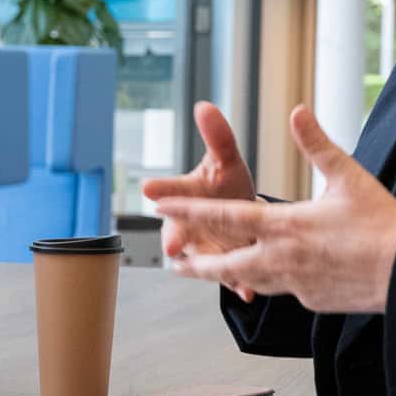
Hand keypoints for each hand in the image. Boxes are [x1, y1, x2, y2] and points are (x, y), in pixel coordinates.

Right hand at [141, 101, 262, 302]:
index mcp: (185, 197)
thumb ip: (217, 136)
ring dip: (204, 267)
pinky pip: (227, 278)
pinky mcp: (222, 267)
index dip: (160, 190)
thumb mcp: (225, 160)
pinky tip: (246, 290)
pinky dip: (236, 284)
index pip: (170, 191)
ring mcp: (203, 249)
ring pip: (199, 260)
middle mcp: (186, 226)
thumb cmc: (227, 186)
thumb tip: (205, 105)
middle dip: (174, 238)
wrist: (241, 218)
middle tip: (172, 244)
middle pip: (176, 232)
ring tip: (210, 272)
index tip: (148, 188)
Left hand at [148, 107, 395, 315]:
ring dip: (227, 276)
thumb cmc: (383, 224)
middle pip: (224, 265)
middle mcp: (281, 259)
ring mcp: (295, 284)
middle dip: (196, 263)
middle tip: (172, 260)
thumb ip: (317, 145)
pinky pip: (285, 289)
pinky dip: (274, 280)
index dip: (187, 211)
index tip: (158, 208)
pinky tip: (275, 275)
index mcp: (285, 225)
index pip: (224, 217)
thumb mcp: (349, 177)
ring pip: (251, 280)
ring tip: (210, 273)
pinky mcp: (312, 301)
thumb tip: (297, 111)